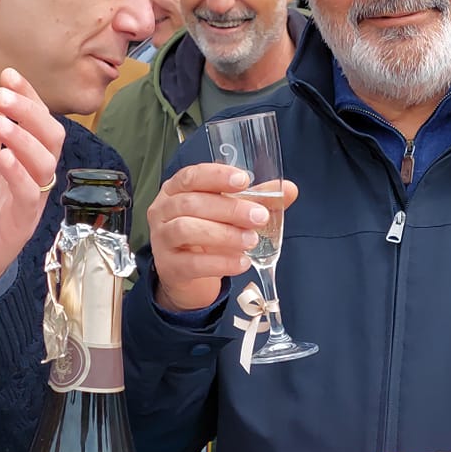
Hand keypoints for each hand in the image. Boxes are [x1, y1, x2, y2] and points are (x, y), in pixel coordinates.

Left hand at [0, 69, 64, 296]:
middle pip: (52, 135)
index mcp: (27, 157)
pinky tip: (1, 156)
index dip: (28, 95)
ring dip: (23, 137)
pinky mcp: (23, 221)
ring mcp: (34, 198)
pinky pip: (30, 193)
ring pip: (45, 161)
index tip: (7, 74)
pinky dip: (18, 172)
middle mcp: (37, 174)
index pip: (39, 119)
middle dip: (30, 110)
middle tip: (3, 93)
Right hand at [149, 164, 296, 312]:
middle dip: (230, 209)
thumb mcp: (228, 214)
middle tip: (259, 217)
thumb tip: (289, 189)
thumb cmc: (205, 235)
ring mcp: (161, 239)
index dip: (217, 176)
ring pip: (187, 229)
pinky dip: (220, 262)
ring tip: (251, 241)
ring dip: (224, 234)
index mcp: (176, 189)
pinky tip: (241, 262)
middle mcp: (163, 211)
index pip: (192, 176)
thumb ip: (256, 200)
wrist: (185, 275)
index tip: (243, 180)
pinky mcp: (168, 267)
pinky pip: (192, 263)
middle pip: (191, 203)